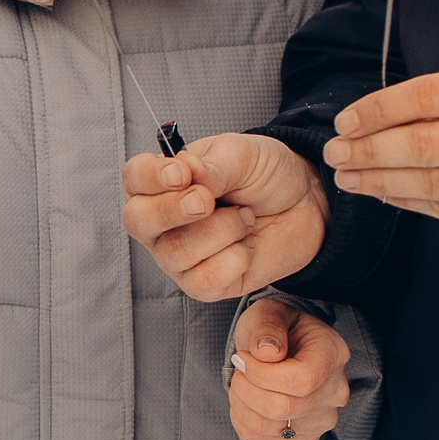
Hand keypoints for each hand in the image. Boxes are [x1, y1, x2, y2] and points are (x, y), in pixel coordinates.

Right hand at [122, 132, 327, 301]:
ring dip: (221, 230)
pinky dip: (235, 259)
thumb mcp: (242, 154)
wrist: (304, 205)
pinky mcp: (202, 284)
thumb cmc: (264, 176)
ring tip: (244, 216)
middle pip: (138, 221)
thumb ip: (212, 164)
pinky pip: (204, 280)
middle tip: (207, 200)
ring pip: (176, 252)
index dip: (151, 177)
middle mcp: (161, 220)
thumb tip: (186, 172)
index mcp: (161, 181)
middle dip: (173, 210)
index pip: (134, 179)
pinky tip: (246, 245)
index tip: (181, 174)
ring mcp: (177, 255)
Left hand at [228, 297, 352, 439]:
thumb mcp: (268, 312)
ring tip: (240, 383)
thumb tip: (267, 353)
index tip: (242, 357)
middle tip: (238, 369)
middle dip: (246, 388)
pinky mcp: (304, 439)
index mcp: (333, 354)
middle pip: (282, 408)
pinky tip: (245, 402)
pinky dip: (243, 422)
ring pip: (269, 428)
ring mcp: (323, 419)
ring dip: (241, 405)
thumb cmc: (276, 329)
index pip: (301, 381)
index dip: (261, 374)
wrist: (283, 349)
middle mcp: (335, 391)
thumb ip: (266, 326)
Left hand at [325, 68, 438, 242]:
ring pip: (429, 184)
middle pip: (421, 144)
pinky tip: (386, 192)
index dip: (378, 109)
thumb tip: (383, 114)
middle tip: (335, 153)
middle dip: (367, 150)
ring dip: (379, 181)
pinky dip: (409, 201)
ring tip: (350, 177)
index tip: (346, 120)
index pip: (427, 97)